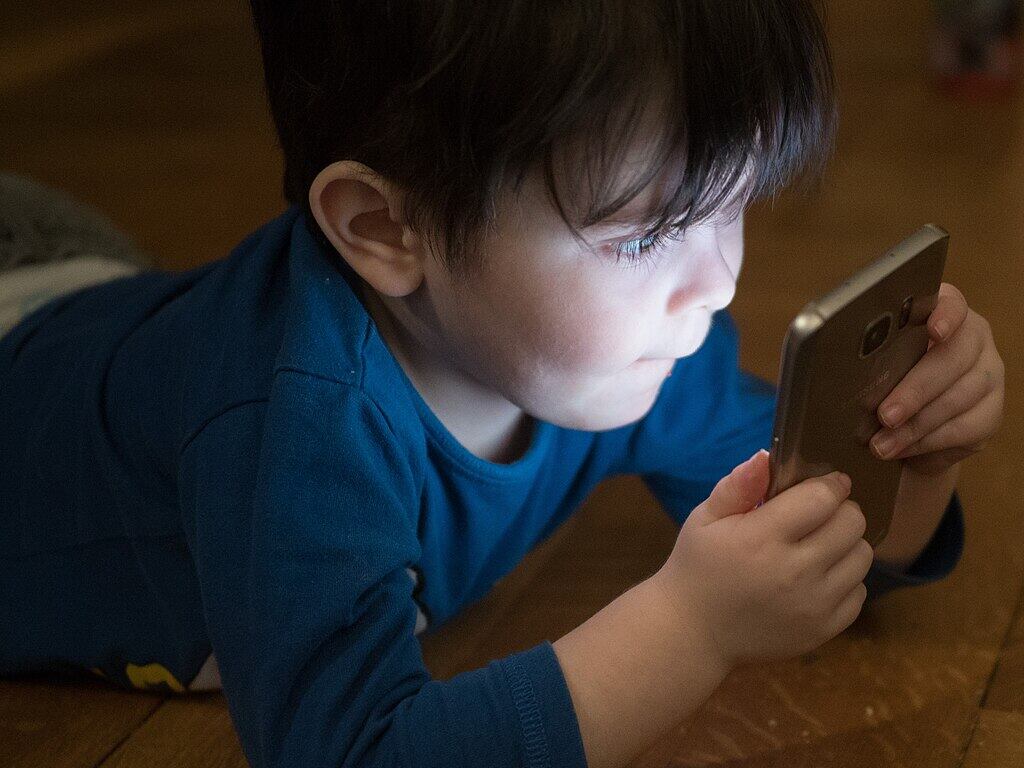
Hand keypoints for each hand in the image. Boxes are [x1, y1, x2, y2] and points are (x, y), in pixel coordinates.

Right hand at [655, 450, 871, 665]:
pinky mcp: (824, 630)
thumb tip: (767, 457)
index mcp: (761, 538)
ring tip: (820, 545)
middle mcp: (794, 572)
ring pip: (862, 556)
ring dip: (847, 543)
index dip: (830, 484)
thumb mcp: (704, 519)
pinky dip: (846, 579)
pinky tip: (818, 576)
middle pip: (852, 524)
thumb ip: (737, 486)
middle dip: (841, 510)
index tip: (827, 482)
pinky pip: (860, 591)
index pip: (822, 498)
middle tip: (821, 514)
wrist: (694, 633)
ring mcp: (813, 605)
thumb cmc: (697, 566)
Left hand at [870, 283, 1004, 475]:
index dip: (944, 315)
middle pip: (952, 358)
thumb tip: (833, 365)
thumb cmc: (882, 381)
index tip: (933, 331)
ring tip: (882, 444)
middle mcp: (973, 340)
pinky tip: (903, 449)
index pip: (951, 304)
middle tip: (885, 415)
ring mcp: (988, 375)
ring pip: (958, 398)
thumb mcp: (872, 362)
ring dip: (915, 426)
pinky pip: (965, 428)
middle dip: (915, 390)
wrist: (908, 424)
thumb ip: (865, 355)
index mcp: (942, 314)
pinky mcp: (991, 413)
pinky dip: (929, 442)